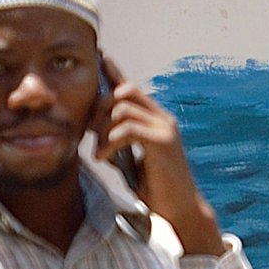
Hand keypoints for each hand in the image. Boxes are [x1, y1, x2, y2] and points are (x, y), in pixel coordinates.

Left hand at [97, 57, 225, 256]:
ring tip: (99, 151)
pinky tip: (102, 158)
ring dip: (102, 129)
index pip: (131, 89)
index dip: (114, 72)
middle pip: (124, 91)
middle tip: (90, 134)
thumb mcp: (130, 160)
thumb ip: (117, 141)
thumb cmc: (155, 188)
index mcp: (155, 120)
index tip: (101, 57)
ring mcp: (165, 128)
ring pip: (122, 108)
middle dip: (99, 108)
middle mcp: (162, 118)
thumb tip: (94, 130)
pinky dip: (109, 142)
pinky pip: (127, 128)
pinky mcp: (163, 142)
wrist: (179, 210)